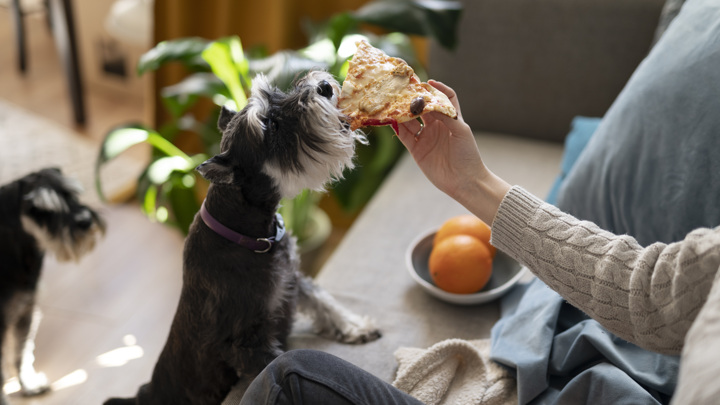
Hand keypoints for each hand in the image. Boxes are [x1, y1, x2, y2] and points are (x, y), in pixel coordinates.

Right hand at [395, 81, 509, 223]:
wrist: (464, 181)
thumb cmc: (468, 154)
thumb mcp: (461, 132)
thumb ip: (447, 116)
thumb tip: (430, 104)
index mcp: (450, 118)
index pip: (444, 98)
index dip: (437, 89)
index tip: (428, 82)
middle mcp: (436, 126)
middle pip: (423, 107)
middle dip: (414, 98)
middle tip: (403, 89)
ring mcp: (425, 137)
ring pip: (410, 120)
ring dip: (402, 112)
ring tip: (393, 103)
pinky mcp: (416, 150)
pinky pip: (404, 136)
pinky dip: (397, 128)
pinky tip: (392, 121)